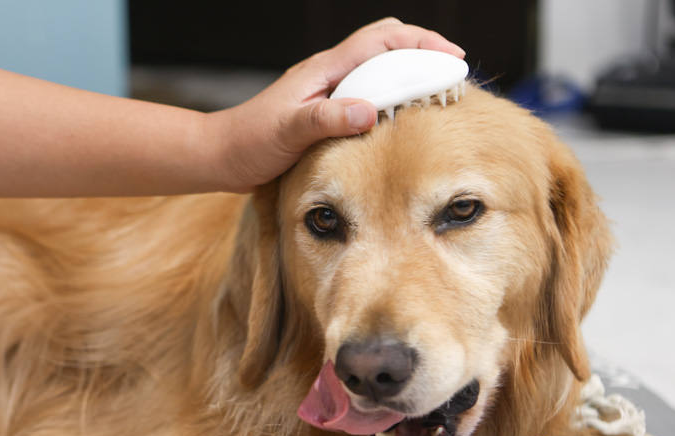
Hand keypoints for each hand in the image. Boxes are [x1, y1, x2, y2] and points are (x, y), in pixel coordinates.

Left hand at [210, 18, 464, 191]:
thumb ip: (328, 120)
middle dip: (422, 49)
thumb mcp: (289, 133)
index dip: (420, 42)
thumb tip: (371, 110)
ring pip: (378, 67)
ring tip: (438, 92)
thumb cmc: (250, 143)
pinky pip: (368, 91)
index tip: (452, 57)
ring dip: (410, 72)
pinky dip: (392, 95)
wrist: (221, 156)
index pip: (381, 40)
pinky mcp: (324, 109)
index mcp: (324, 70)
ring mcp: (327, 90)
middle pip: (385, 44)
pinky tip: (401, 116)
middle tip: (454, 72)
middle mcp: (328, 74)